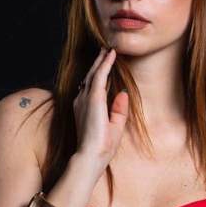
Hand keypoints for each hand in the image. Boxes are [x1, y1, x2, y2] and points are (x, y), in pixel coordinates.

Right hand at [72, 47, 128, 172]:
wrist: (91, 157)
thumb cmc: (101, 148)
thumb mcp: (115, 126)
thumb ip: (118, 110)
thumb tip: (123, 92)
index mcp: (85, 108)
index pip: (93, 87)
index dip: (99, 74)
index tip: (106, 64)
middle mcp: (82, 101)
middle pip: (91, 77)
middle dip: (98, 63)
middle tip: (105, 50)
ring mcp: (86, 99)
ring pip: (94, 73)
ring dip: (101, 60)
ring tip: (108, 49)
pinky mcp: (93, 98)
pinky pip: (99, 75)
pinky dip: (105, 63)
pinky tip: (111, 54)